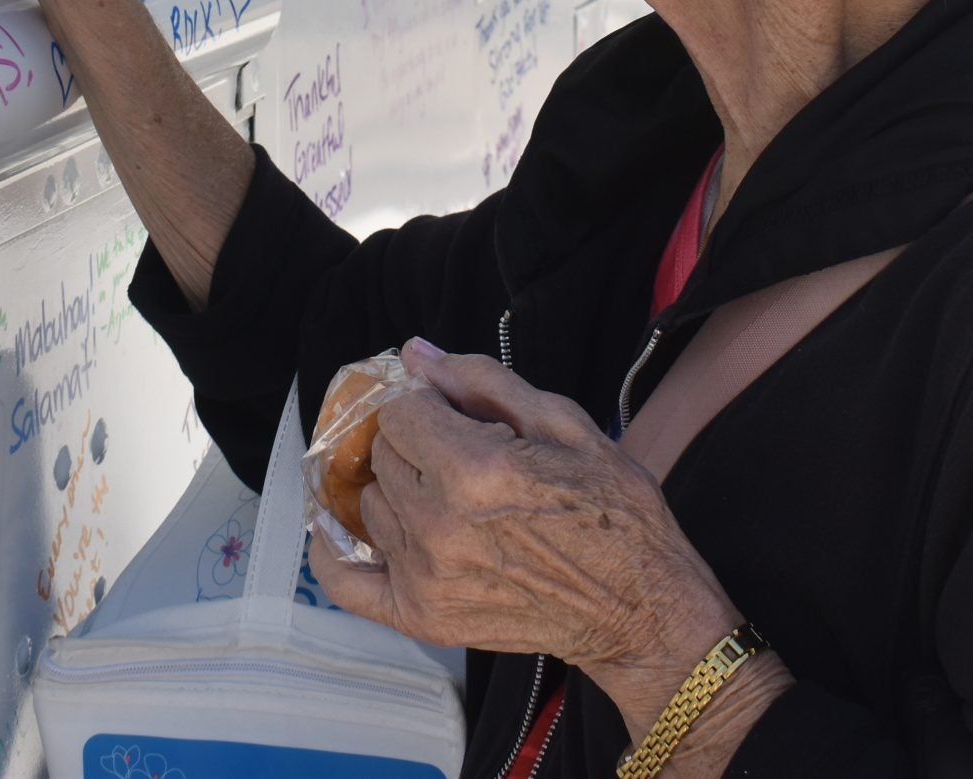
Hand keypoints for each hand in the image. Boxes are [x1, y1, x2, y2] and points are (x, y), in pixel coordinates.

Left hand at [309, 341, 790, 752]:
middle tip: (455, 457)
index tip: (451, 416)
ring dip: (396, 493)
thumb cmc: (614, 513)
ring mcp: (425, 577)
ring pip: (371, 506)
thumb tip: (415, 354)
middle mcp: (439, 524)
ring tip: (443, 499)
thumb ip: (482, 382)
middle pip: (381, 457)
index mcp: (475, 469)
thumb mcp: (564, 423)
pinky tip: (335, 528)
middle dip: (413, 446)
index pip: (398, 413)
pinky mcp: (421, 618)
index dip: (426, 407)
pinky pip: (344, 581)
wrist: (639, 608)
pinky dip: (333, 551)